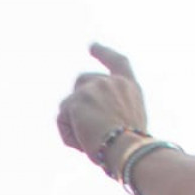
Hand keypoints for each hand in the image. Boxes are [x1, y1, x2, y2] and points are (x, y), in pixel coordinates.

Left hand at [56, 44, 148, 167]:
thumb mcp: (128, 124)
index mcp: (129, 87)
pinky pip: (62, 118)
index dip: (103, 53)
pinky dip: (68, 134)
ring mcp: (93, 88)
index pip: (116, 62)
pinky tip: (83, 144)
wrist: (130, 149)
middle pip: (81, 82)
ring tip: (91, 142)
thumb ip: (112, 112)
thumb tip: (86, 118)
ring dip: (73, 124)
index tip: (91, 45)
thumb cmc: (132, 148)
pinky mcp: (77, 100)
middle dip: (76, 101)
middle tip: (83, 128)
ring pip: (68, 104)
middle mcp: (111, 82)